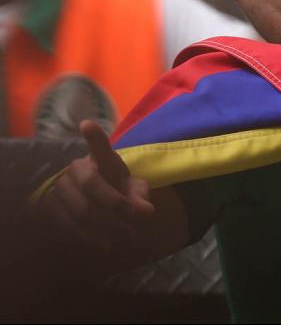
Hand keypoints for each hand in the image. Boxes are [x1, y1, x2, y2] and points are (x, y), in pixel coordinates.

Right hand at [38, 120, 154, 248]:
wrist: (98, 205)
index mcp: (103, 160)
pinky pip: (67, 224)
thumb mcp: (135, 192)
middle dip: (115, 204)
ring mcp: (60, 186)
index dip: (93, 137)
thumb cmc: (120, 192)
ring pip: (80, 208)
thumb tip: (145, 210)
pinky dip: (89, 236)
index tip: (87, 125)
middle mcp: (78, 168)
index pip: (100, 147)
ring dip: (105, 226)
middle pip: (91, 184)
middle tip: (134, 221)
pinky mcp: (48, 207)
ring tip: (125, 237)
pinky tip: (104, 243)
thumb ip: (141, 197)